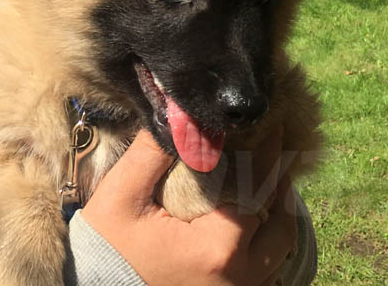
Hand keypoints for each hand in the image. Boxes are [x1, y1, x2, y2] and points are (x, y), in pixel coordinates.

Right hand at [80, 128, 296, 285]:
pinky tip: (252, 219)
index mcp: (218, 247)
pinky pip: (264, 269)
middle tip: (274, 156)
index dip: (269, 158)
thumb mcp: (121, 195)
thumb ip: (152, 154)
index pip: (259, 192)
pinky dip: (264, 241)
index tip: (275, 129)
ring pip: (278, 250)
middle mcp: (238, 275)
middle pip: (281, 225)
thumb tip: (179, 117)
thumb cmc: (106, 246)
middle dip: (280, 186)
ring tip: (268, 185)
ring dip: (277, 215)